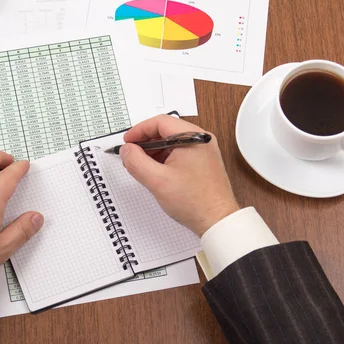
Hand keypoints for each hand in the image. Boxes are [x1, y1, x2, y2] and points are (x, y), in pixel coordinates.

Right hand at [120, 115, 238, 235]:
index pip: (160, 122)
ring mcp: (203, 151)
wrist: (217, 221)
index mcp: (193, 137)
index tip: (128, 142)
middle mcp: (201, 140)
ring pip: (172, 142)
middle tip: (131, 156)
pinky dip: (165, 159)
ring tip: (142, 167)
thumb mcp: (157, 180)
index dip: (139, 130)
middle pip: (166, 131)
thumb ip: (136, 162)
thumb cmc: (195, 202)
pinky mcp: (203, 162)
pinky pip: (179, 153)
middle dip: (145, 142)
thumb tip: (126, 150)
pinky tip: (156, 172)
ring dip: (154, 152)